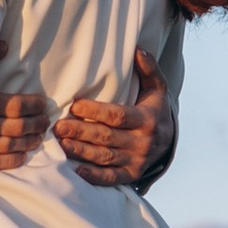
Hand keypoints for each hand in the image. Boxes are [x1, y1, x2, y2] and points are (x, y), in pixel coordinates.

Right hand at [0, 85, 50, 172]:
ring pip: (7, 145)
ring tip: (38, 138)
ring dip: (27, 142)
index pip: (13, 105)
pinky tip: (23, 156)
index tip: (43, 104)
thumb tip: (5, 46)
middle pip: (15, 126)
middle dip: (35, 124)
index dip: (32, 105)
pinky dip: (10, 161)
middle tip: (45, 122)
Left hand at [55, 51, 174, 187]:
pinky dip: (94, 176)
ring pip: (105, 157)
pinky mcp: (131, 175)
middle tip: (58, 126)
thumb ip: (149, 69)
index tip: (75, 106)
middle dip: (80, 132)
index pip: (117, 116)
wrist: (170, 141)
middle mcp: (142, 142)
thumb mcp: (157, 89)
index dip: (95, 112)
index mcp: (146, 120)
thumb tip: (138, 49)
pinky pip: (111, 178)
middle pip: (106, 137)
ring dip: (81, 152)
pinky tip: (76, 171)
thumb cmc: (155, 109)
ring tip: (61, 144)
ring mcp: (137, 161)